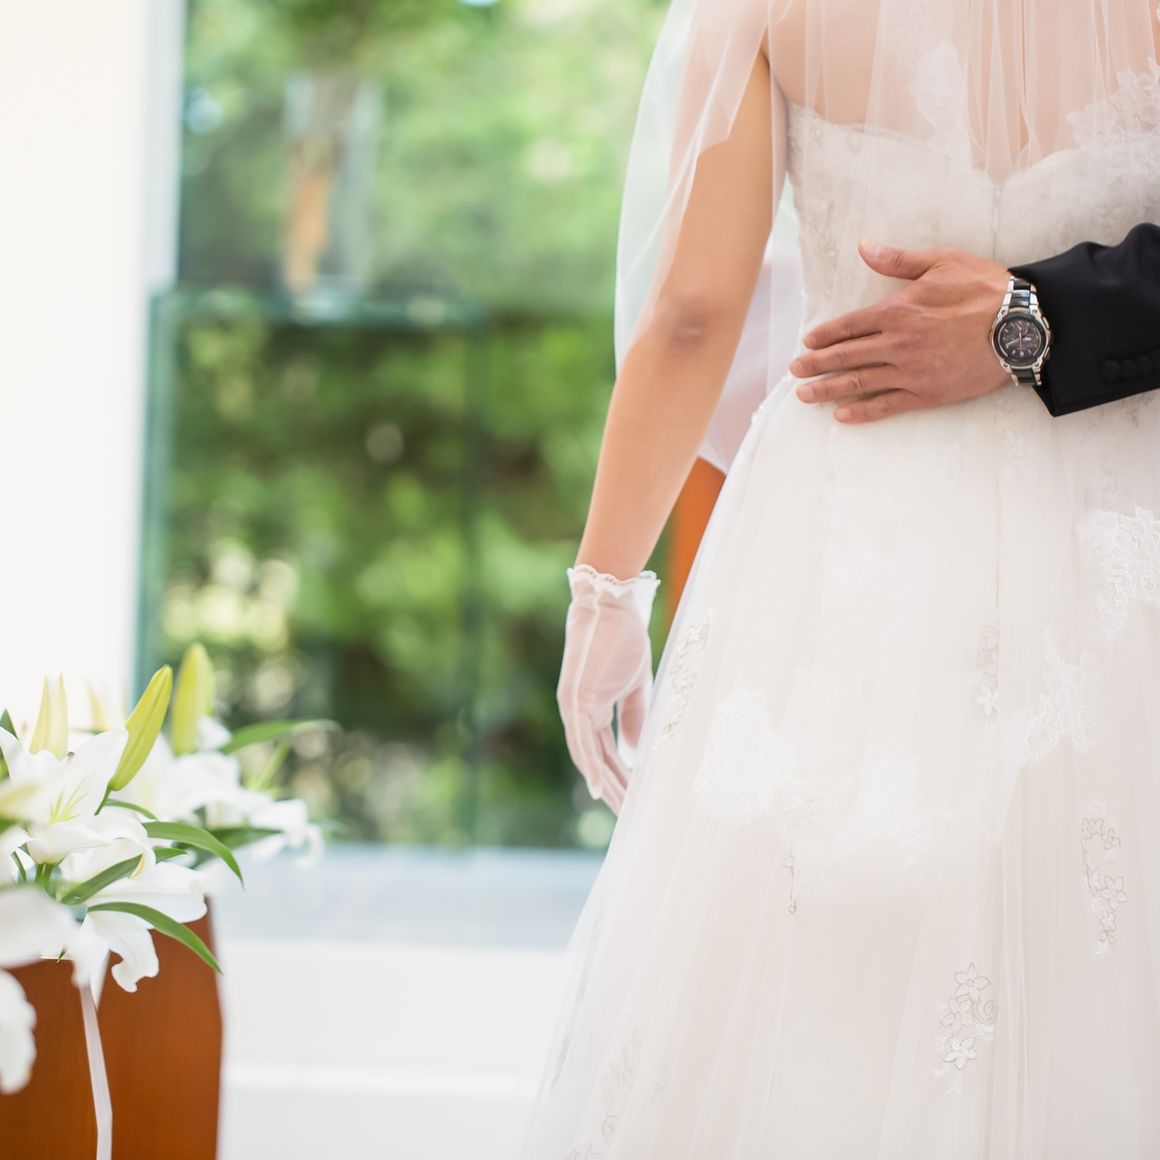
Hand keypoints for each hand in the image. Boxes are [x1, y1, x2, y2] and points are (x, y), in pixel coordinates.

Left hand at [556, 564, 659, 814]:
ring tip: (619, 810)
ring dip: (604, 784)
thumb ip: (634, 720)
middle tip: (627, 817)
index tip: (634, 800)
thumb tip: (635, 757)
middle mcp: (579, 712)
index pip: (607, 752)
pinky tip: (599, 788)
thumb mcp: (637, 688)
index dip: (621, 777)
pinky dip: (591, 764)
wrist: (613, 607)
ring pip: (588, 756)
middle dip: (613, 788)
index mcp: (594, 709)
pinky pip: (582, 739)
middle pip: (596, 760)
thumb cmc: (624, 641)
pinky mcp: (575, 698)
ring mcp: (574, 707)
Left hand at [789, 241, 1012, 422]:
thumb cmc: (985, 289)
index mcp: (898, 310)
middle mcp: (897, 343)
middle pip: (846, 355)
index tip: (807, 342)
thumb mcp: (941, 262)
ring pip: (859, 382)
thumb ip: (898, 260)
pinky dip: (862, 412)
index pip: (849, 325)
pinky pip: (887, 405)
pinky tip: (842, 416)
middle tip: (794, 371)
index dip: (825, 335)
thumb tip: (863, 247)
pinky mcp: (927, 393)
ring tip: (805, 395)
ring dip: (828, 389)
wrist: (1022, 326)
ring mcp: (910, 371)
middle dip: (816, 364)